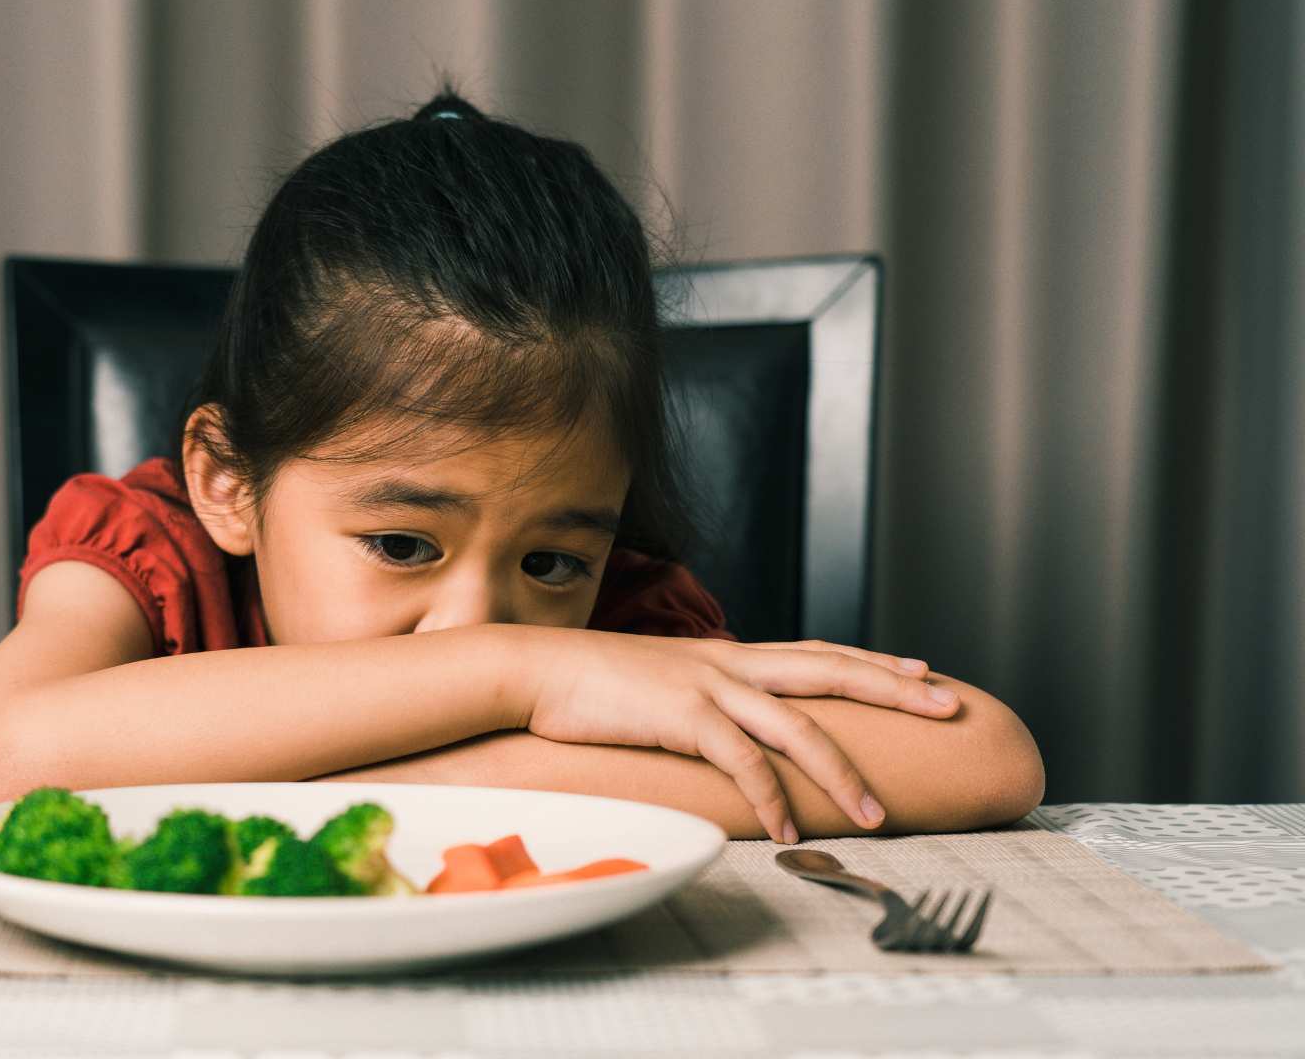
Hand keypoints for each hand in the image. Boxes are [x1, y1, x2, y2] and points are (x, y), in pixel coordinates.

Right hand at [517, 632, 960, 842]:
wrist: (533, 671)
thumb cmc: (589, 684)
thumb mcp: (659, 683)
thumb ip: (699, 698)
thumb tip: (722, 725)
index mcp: (727, 655)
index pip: (818, 652)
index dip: (873, 660)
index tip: (923, 669)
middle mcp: (729, 664)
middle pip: (831, 670)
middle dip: (895, 689)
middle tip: (950, 706)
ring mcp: (707, 686)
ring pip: (798, 726)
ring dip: (842, 773)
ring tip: (876, 816)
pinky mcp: (682, 716)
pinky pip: (741, 762)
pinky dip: (770, 799)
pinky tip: (789, 830)